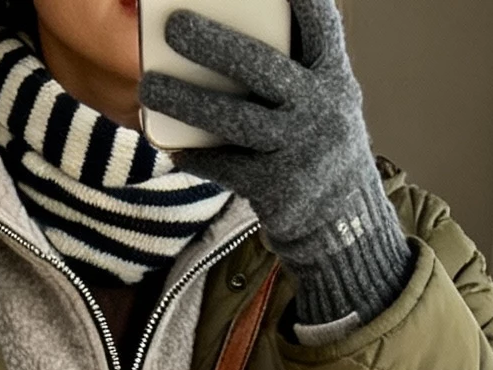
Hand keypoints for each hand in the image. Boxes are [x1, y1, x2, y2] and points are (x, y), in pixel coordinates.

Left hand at [139, 0, 414, 329]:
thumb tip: (230, 31)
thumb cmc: (319, 142)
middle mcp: (318, 107)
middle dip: (215, 45)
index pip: (320, 23)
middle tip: (173, 25)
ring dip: (186, 102)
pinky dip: (195, 155)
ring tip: (148, 88)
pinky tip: (169, 144)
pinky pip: (226, 166)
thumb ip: (296, 66)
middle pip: (261, 68)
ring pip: (234, 119)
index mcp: (333, 75)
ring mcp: (296, 148)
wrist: (343, 222)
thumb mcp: (326, 98)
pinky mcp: (276, 187)